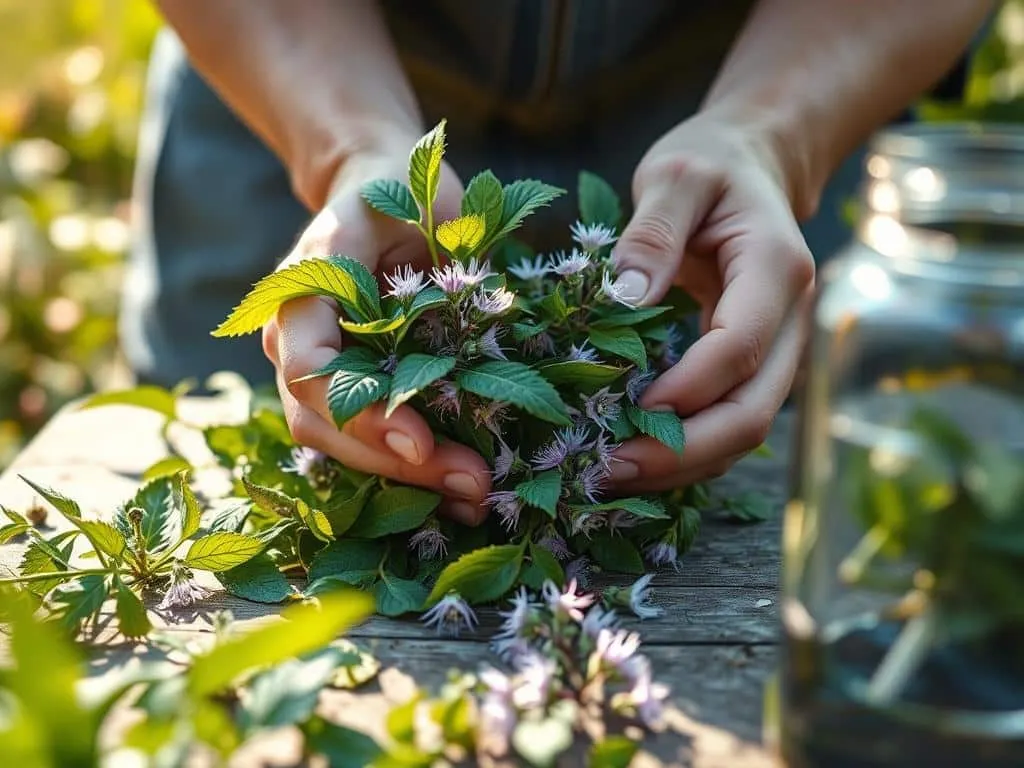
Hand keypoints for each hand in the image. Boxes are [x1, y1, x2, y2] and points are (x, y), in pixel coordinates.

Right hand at [261, 144, 491, 523]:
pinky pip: (363, 438)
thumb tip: (452, 349)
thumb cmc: (401, 189)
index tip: (423, 442)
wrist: (379, 189)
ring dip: (406, 479)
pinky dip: (409, 470)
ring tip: (475, 498)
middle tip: (472, 486)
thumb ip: (421, 260)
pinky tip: (458, 491)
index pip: (311, 373)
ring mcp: (312, 367)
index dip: (363, 414)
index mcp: (300, 293)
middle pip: (324, 423)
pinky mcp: (345, 385)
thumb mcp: (412, 200)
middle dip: (397, 463)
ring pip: (339, 444)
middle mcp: (292, 339)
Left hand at [606, 113, 814, 492]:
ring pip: (744, 429)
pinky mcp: (752, 364)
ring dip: (682, 463)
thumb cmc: (709, 164)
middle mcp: (790, 321)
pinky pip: (726, 421)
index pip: (738, 348)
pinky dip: (685, 449)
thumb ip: (652, 231)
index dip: (684, 389)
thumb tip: (626, 299)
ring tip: (611, 475)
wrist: (751, 166)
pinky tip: (635, 457)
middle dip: (682, 452)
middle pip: (752, 411)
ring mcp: (777, 348)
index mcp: (776, 270)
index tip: (621, 409)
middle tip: (608, 470)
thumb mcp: (674, 175)